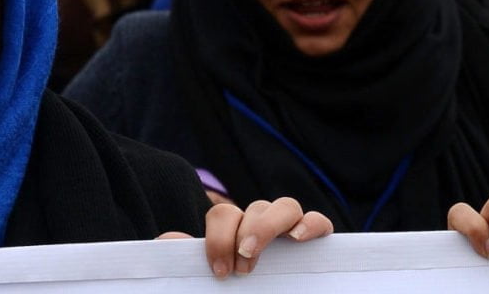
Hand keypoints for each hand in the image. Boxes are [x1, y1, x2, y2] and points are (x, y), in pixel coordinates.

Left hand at [157, 197, 333, 278]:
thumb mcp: (200, 282)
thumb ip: (183, 262)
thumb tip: (169, 240)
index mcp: (233, 232)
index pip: (224, 214)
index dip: (220, 238)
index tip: (221, 271)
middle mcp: (261, 226)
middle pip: (257, 206)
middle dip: (249, 231)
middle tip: (243, 264)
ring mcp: (290, 232)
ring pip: (287, 206)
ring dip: (271, 225)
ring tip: (260, 253)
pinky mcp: (316, 243)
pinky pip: (320, 222)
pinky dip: (312, 224)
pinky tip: (299, 237)